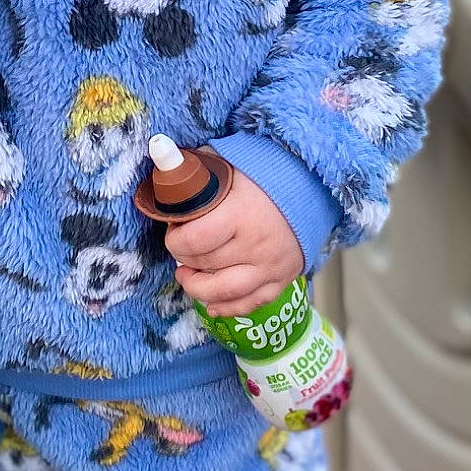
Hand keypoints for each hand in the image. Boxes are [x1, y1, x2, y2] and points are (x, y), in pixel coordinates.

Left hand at [162, 168, 303, 316]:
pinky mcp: (280, 280)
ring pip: (225, 293)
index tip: (174, 231)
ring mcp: (270, 267)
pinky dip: (228, 308)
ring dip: (198, 289)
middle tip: (182, 248)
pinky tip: (212, 304)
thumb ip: (194, 170)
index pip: (194, 241)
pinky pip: (250, 304)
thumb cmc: (261, 176)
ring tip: (188, 276)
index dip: (174, 240)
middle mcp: (256, 245)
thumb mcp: (225, 165)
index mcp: (240, 214)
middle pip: (206, 265)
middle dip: (184, 258)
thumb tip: (161, 162)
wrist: (309, 189)